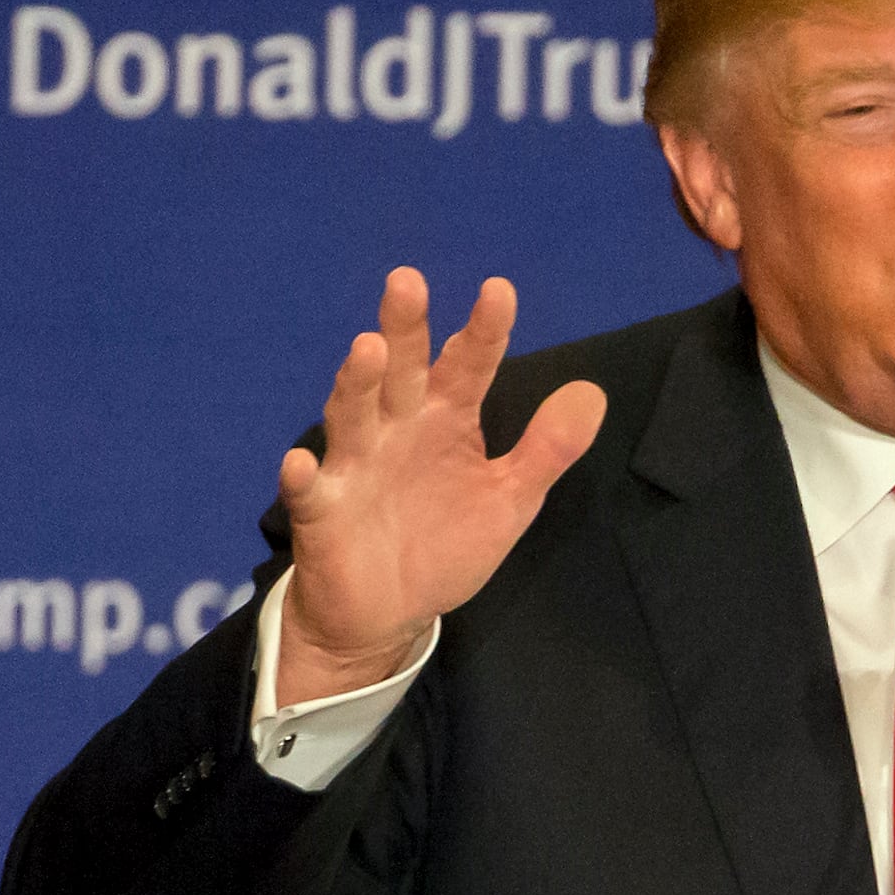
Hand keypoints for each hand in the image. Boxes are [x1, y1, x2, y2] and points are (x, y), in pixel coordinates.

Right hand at [272, 268, 605, 699]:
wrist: (388, 613)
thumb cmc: (444, 543)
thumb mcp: (509, 499)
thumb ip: (546, 449)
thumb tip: (592, 392)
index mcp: (445, 419)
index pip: (467, 366)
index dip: (483, 331)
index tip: (499, 290)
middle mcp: (396, 429)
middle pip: (400, 372)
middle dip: (404, 329)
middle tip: (408, 280)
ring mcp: (355, 466)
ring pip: (352, 417)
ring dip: (357, 384)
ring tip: (368, 348)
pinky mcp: (322, 512)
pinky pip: (309, 492)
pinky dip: (303, 478)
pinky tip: (301, 463)